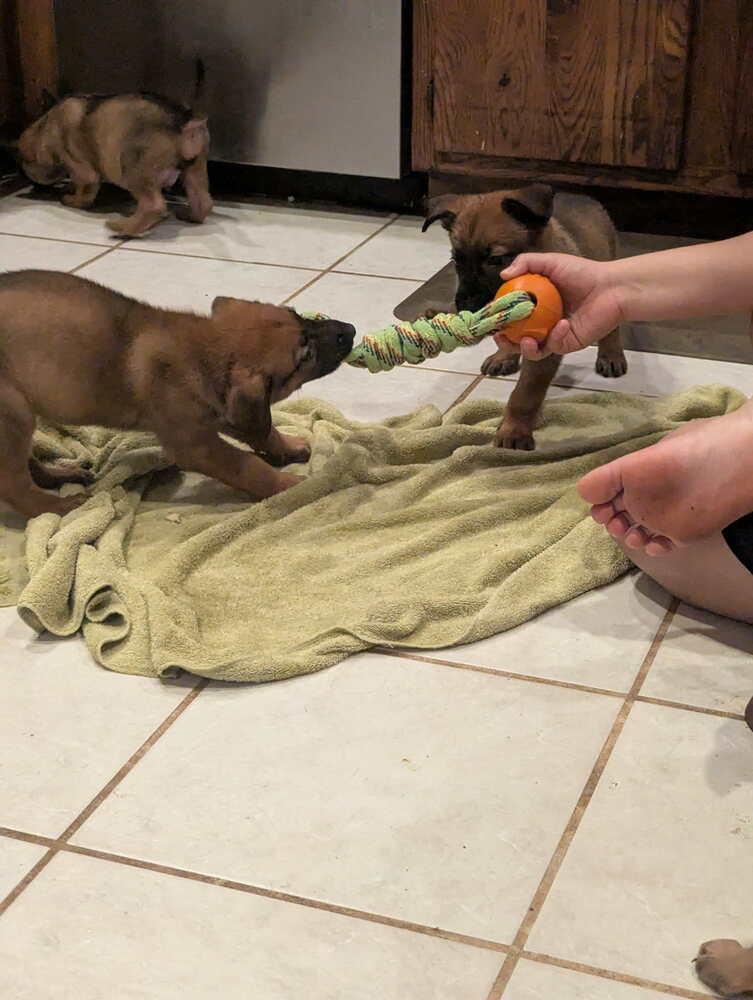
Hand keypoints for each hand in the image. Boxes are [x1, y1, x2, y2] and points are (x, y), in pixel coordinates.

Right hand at [495, 253, 626, 360]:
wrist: (611, 288)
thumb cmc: (582, 272)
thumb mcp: (551, 262)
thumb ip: (526, 263)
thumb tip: (502, 275)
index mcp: (535, 304)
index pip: (511, 314)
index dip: (498, 317)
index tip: (490, 315)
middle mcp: (541, 321)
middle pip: (515, 337)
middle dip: (504, 341)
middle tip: (499, 336)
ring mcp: (553, 335)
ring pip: (531, 350)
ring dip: (523, 348)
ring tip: (525, 341)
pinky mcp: (567, 344)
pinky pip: (553, 347)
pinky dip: (554, 337)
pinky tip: (562, 324)